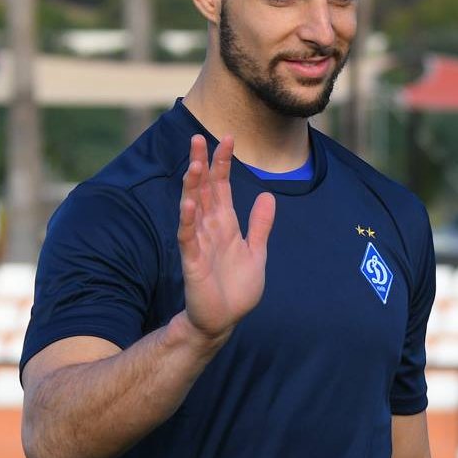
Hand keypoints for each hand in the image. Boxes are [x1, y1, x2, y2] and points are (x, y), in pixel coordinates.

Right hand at [177, 134, 275, 340]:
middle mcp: (209, 228)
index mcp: (226, 223)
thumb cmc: (237, 288)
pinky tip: (189, 202)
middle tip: (198, 137)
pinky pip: (188, 237)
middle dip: (202, 164)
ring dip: (193, 185)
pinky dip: (188, 220)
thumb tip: (268, 195)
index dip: (224, 163)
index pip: (222, 187)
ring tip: (195, 162)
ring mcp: (199, 242)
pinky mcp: (193, 261)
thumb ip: (260, 225)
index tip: (228, 138)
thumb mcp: (256, 251)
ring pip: (193, 207)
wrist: (224, 320)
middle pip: (204, 190)